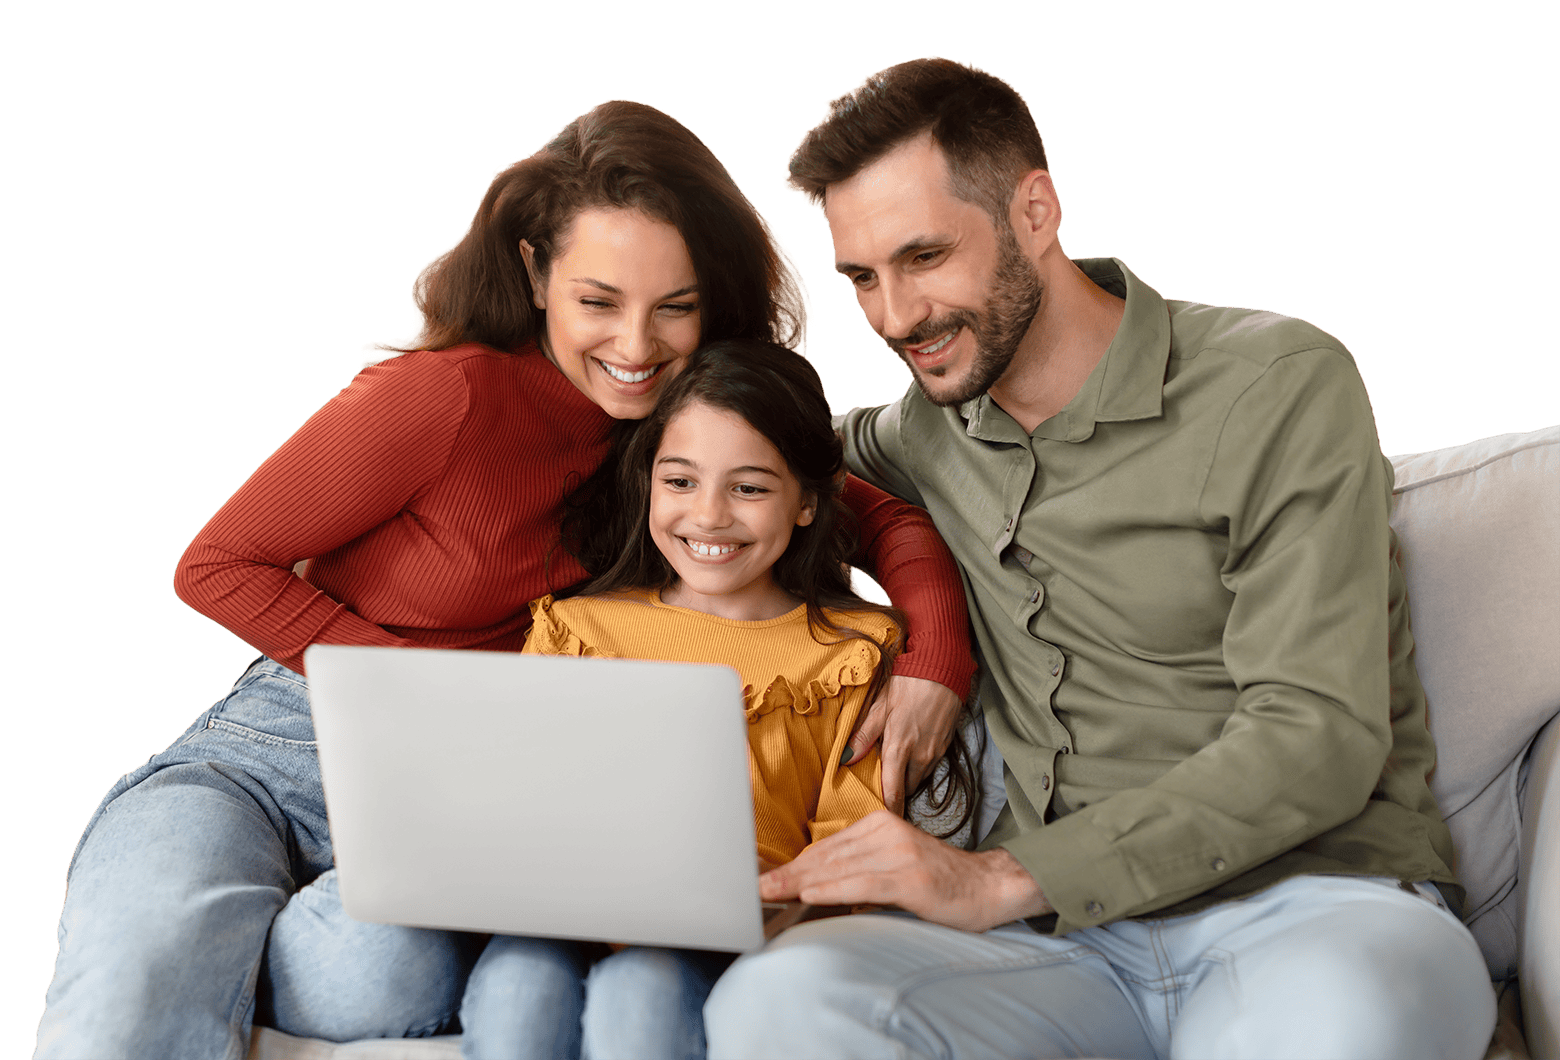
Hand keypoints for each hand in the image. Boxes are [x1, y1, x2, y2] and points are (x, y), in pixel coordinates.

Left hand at [759, 811, 1049, 932]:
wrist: (988, 887)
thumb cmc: (939, 882)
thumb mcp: (893, 866)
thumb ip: (858, 868)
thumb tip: (812, 885)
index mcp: (879, 824)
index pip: (825, 848)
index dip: (792, 866)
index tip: (764, 879)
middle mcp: (885, 832)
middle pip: (825, 857)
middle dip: (787, 875)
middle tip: (755, 888)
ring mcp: (897, 853)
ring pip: (837, 869)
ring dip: (799, 884)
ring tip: (770, 893)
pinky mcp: (909, 876)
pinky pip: (861, 883)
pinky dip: (832, 890)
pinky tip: (809, 895)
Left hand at [841, 675, 962, 814]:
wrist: (942, 669)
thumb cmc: (908, 685)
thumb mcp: (880, 707)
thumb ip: (864, 736)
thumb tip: (846, 758)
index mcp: (899, 748)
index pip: (893, 791)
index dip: (888, 809)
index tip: (882, 820)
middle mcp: (920, 755)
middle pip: (907, 788)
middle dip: (896, 791)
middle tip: (884, 787)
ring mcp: (935, 752)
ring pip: (919, 778)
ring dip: (908, 778)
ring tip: (897, 766)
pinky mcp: (945, 746)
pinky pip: (930, 765)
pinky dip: (919, 765)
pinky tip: (912, 751)